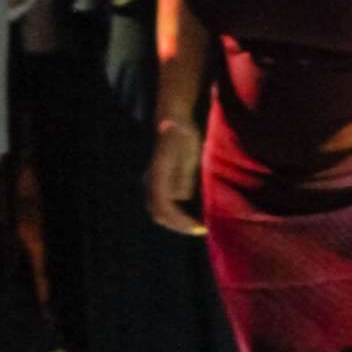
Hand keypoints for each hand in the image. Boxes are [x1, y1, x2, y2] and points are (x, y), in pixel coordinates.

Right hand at [146, 118, 205, 235]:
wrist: (173, 122)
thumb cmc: (183, 137)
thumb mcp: (188, 155)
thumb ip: (183, 176)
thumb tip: (181, 197)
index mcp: (158, 176)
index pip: (164, 208)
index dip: (180, 221)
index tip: (199, 228)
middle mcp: (151, 181)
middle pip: (159, 213)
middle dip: (179, 225)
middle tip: (200, 230)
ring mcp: (152, 182)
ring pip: (158, 210)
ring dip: (176, 222)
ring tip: (196, 226)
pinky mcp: (158, 182)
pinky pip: (163, 204)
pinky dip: (175, 214)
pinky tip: (190, 216)